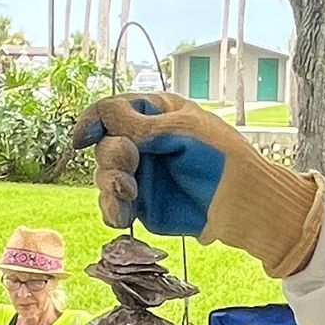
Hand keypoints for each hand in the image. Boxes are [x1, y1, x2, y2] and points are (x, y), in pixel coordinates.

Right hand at [72, 91, 324, 274]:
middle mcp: (143, 143)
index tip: (83, 138)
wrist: (242, 203)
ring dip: (109, 184)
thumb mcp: (182, 130)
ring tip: (129, 193)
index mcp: (155, 114)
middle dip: (111, 155)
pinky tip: (123, 212)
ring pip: (104, 177)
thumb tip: (102, 115)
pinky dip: (113, 210)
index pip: (112, 112)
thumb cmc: (221, 157)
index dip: (93, 122)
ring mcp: (141, 175)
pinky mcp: (142, 205)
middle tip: (130, 164)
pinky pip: (113, 207)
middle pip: (104, 145)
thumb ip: (139, 124)